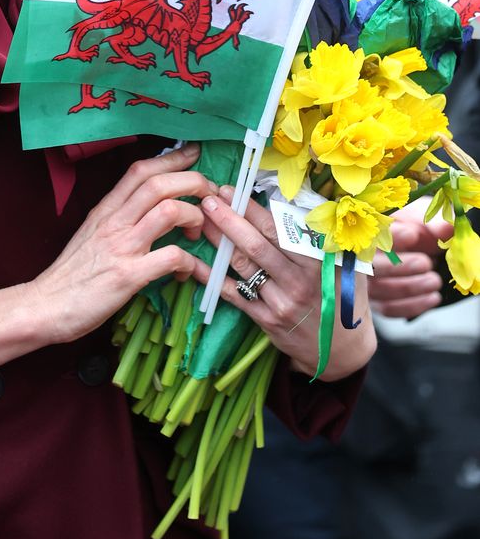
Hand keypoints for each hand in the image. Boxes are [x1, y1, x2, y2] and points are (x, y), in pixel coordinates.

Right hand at [30, 143, 213, 345]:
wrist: (45, 307)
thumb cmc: (70, 275)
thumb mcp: (91, 233)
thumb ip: (117, 217)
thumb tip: (147, 206)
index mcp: (105, 210)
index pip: (140, 170)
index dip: (172, 157)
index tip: (194, 153)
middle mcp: (113, 222)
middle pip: (159, 183)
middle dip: (193, 182)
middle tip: (209, 196)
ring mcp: (121, 247)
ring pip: (168, 211)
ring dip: (194, 217)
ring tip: (198, 233)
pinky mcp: (128, 276)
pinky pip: (172, 257)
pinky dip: (190, 262)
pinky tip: (188, 271)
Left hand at [195, 186, 376, 380]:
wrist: (342, 348)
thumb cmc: (342, 296)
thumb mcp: (343, 264)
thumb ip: (322, 236)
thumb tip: (296, 197)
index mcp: (319, 261)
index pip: (280, 229)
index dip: (253, 208)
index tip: (233, 190)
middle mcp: (300, 281)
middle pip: (257, 245)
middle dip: (229, 219)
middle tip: (208, 198)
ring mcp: (282, 302)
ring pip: (243, 266)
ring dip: (219, 241)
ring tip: (201, 220)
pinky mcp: (266, 320)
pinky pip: (234, 294)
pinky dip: (213, 278)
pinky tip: (195, 262)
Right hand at [369, 215, 448, 318]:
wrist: (412, 250)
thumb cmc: (412, 232)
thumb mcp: (421, 221)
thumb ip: (432, 223)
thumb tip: (446, 228)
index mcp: (371, 232)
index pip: (372, 233)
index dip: (391, 236)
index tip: (412, 234)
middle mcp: (362, 259)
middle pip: (371, 265)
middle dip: (400, 266)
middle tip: (425, 263)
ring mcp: (366, 283)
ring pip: (381, 289)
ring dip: (411, 287)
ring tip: (434, 281)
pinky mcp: (377, 302)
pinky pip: (389, 309)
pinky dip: (413, 305)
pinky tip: (432, 297)